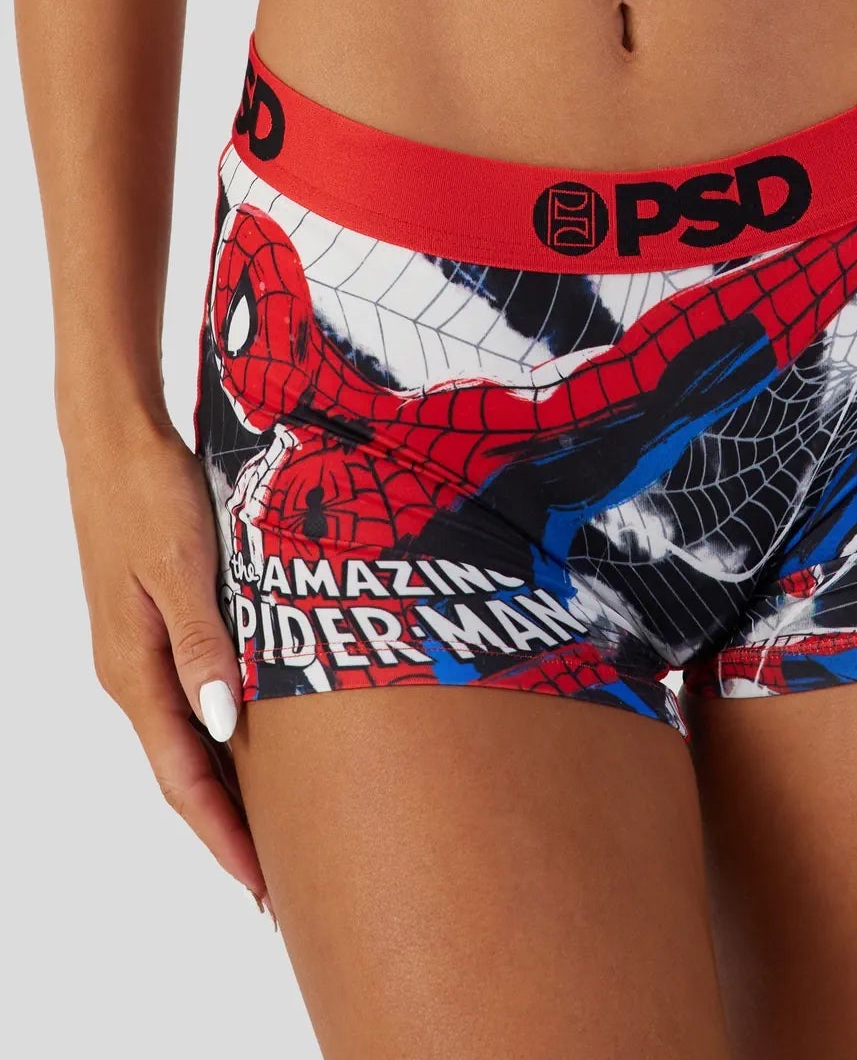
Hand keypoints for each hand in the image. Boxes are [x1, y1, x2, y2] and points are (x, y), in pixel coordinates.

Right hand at [64, 408, 265, 906]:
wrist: (114, 437)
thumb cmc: (150, 492)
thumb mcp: (182, 565)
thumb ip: (202, 643)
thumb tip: (221, 727)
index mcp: (134, 669)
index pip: (181, 776)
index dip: (220, 835)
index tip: (258, 887)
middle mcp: (131, 671)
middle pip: (181, 772)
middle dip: (223, 830)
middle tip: (274, 882)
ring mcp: (138, 649)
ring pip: (184, 741)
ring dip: (221, 790)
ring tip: (267, 832)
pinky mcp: (153, 623)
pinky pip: (185, 701)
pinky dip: (216, 740)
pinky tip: (247, 747)